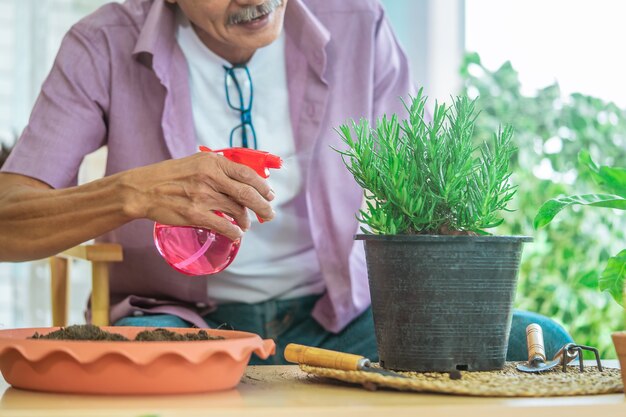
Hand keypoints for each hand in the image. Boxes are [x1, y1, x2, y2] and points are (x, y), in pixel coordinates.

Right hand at [120, 152, 274, 239]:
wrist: (143, 189)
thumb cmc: (170, 176)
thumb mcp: (196, 162)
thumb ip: (219, 168)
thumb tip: (244, 180)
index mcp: (212, 162)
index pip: (246, 173)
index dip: (262, 186)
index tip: (270, 194)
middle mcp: (210, 177)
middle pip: (247, 194)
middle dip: (263, 206)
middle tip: (269, 214)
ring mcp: (203, 196)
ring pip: (237, 211)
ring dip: (246, 220)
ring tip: (246, 224)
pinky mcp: (195, 214)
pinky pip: (224, 226)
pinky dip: (234, 231)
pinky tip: (236, 233)